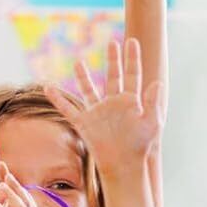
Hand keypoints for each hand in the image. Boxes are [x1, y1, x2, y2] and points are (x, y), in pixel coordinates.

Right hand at [45, 37, 163, 173]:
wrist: (123, 165)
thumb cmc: (140, 146)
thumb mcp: (152, 123)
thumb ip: (153, 102)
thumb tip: (158, 82)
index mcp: (130, 101)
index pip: (132, 75)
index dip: (132, 59)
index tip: (132, 42)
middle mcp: (113, 103)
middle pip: (112, 76)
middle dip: (113, 60)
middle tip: (113, 43)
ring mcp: (98, 112)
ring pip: (88, 89)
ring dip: (83, 77)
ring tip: (79, 63)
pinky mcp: (84, 122)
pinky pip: (67, 108)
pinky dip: (57, 99)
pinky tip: (49, 88)